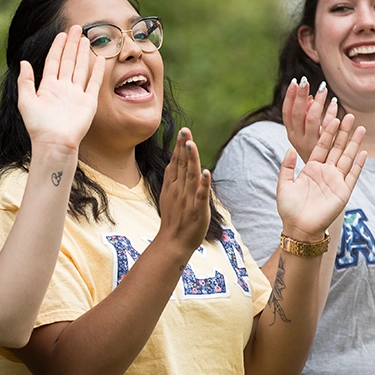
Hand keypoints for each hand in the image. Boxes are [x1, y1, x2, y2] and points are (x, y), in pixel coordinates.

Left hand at [18, 25, 104, 151]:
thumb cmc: (38, 126)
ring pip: (80, 68)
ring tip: (86, 38)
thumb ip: (25, 81)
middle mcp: (63, 88)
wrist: (54, 142)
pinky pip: (94, 83)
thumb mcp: (25, 101)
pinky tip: (99, 59)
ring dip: (83, 54)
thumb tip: (23, 62)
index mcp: (48, 87)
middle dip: (72, 45)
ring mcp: (76, 95)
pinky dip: (97, 71)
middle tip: (77, 28)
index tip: (62, 34)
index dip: (57, 47)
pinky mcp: (88, 102)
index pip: (53, 61)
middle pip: (68, 61)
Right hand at [157, 128, 211, 251]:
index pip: (176, 163)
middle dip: (184, 147)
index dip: (179, 147)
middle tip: (185, 131)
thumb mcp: (168, 196)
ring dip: (191, 160)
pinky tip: (206, 172)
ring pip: (190, 176)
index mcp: (173, 186)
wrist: (173, 243)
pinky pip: (201, 195)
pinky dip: (203, 184)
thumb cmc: (173, 220)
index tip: (183, 132)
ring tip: (191, 145)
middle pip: (182, 165)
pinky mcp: (198, 210)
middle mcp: (179, 190)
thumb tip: (173, 162)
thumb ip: (172, 179)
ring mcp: (188, 200)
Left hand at [276, 116, 366, 240]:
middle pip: (336, 148)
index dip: (327, 132)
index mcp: (311, 169)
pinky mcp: (343, 192)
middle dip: (343, 132)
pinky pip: (353, 175)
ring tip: (361, 128)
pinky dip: (358, 164)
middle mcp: (325, 172)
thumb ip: (287, 166)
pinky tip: (364, 152)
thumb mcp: (284, 184)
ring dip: (354, 143)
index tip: (332, 117)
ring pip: (347, 157)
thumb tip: (289, 148)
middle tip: (350, 115)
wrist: (298, 228)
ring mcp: (336, 181)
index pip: (321, 146)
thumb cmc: (289, 209)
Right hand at [282, 77, 337, 162]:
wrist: (316, 186)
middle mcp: (298, 140)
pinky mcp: (323, 149)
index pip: (287, 113)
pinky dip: (331, 115)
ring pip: (312, 120)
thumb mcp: (306, 135)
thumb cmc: (314, 154)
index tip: (294, 82)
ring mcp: (310, 144)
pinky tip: (335, 104)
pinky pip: (327, 129)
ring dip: (318, 104)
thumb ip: (307, 116)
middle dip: (300, 96)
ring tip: (324, 89)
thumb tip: (310, 98)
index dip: (289, 98)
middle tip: (305, 80)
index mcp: (291, 135)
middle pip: (298, 114)